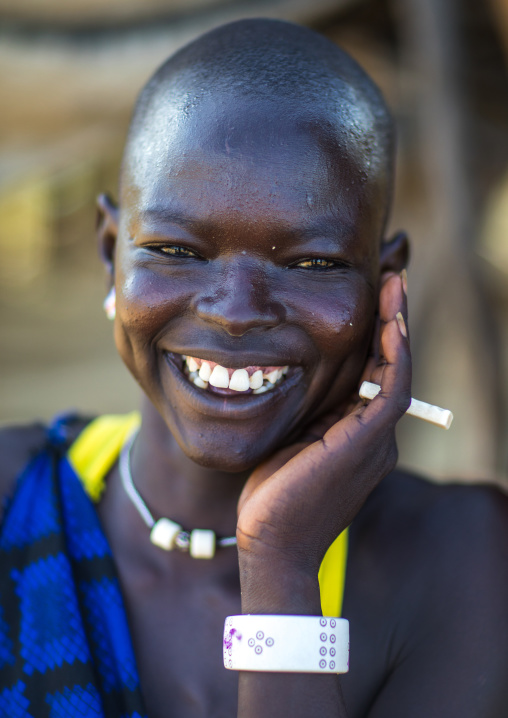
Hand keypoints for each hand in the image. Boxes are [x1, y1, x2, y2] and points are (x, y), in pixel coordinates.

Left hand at [236, 272, 410, 577]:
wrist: (272, 543)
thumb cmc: (272, 499)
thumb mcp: (289, 444)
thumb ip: (304, 415)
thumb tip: (292, 377)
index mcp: (356, 436)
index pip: (371, 376)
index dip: (372, 337)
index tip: (365, 301)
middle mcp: (375, 435)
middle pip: (389, 366)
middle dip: (389, 321)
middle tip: (389, 279)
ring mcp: (376, 438)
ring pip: (396, 370)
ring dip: (396, 325)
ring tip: (394, 284)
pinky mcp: (369, 440)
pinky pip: (391, 386)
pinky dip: (394, 352)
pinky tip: (390, 320)